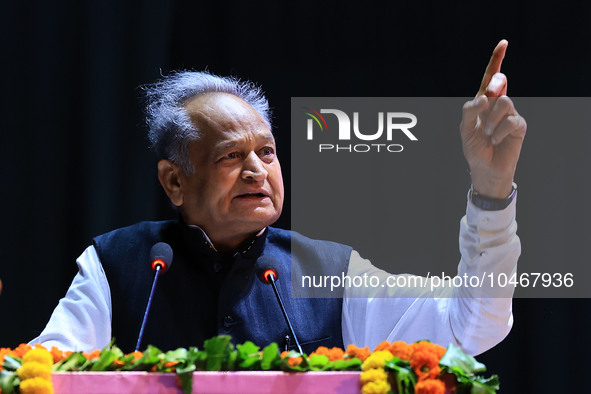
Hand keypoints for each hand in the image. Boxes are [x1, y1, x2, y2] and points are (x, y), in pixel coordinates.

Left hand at [460, 40, 526, 197]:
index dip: (497, 60)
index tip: (503, 43)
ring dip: (491, 119)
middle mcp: (497, 104)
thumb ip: (470, 110)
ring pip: (504, 102)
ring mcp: (509, 114)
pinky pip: (510, 120)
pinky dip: (498, 131)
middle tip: (489, 95)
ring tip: (487, 133)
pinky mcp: (519, 126)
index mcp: (483, 101)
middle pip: (499, 83)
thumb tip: (485, 97)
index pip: (490, 77)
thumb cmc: (474, 148)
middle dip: (495, 86)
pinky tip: (494, 140)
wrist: (485, 168)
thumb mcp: (465, 128)